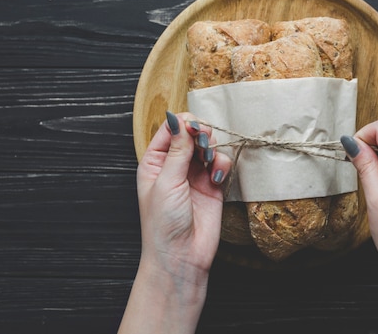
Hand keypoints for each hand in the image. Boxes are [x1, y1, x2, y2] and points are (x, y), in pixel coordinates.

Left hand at [118, 112, 231, 333]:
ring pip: (209, 147)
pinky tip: (218, 176)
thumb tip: (181, 120)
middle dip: (201, 134)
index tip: (194, 127)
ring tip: (210, 161)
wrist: (181, 256)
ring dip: (213, 148)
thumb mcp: (166, 182)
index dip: (183, 124)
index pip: (170, 130)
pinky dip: (223, 164)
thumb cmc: (163, 223)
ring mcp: (194, 175)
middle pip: (192, 135)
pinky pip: (221, 164)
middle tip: (205, 143)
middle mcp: (174, 166)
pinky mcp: (213, 186)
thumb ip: (178, 150)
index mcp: (154, 162)